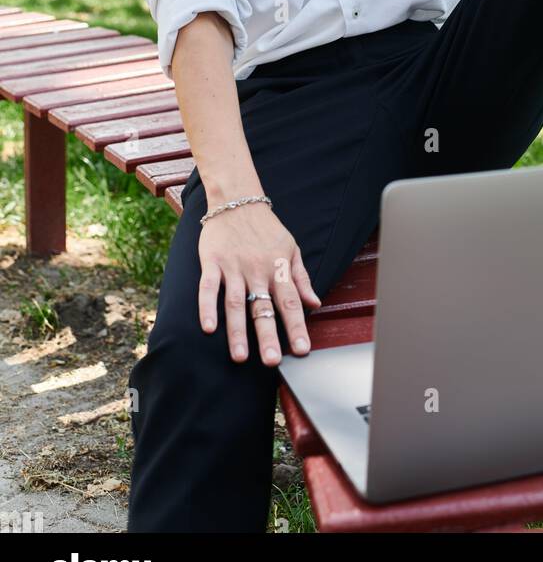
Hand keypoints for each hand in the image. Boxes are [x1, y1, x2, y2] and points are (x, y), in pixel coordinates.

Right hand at [198, 202, 321, 364]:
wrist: (238, 200)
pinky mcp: (212, 262)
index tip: (303, 351)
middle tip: (272, 362)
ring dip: (237, 331)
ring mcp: (234, 267)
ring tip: (239, 357)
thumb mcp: (291, 248)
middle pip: (264, 308)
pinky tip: (208, 328)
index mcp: (279, 269)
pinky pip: (208, 287)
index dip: (298, 327)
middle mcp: (257, 271)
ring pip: (236, 303)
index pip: (290, 303)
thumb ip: (301, 278)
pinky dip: (207, 307)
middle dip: (268, 336)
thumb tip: (315, 303)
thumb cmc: (267, 228)